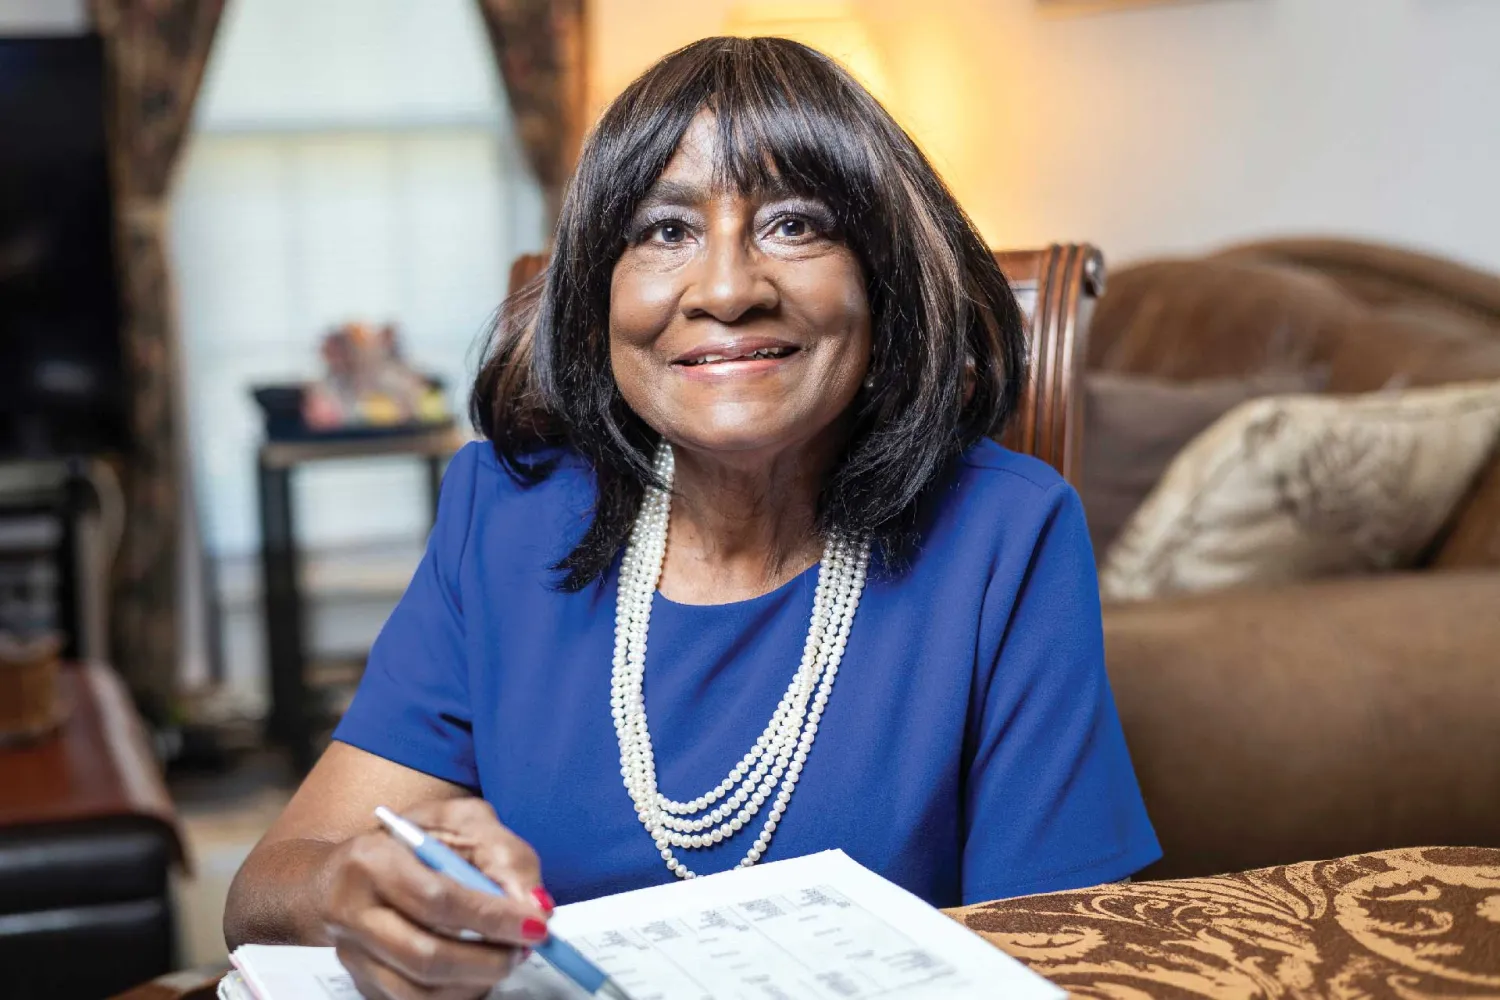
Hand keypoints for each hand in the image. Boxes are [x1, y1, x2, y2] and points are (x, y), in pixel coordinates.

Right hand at [321, 798, 554, 999]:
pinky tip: (478, 971)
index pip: (437, 900)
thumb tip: (536, 907)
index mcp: (371, 861)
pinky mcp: (362, 982)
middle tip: (525, 948)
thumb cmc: (417, 838)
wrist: (356, 866)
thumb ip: (504, 856)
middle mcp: (351, 913)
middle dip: (489, 960)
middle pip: (426, 956)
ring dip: (476, 982)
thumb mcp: (463, 822)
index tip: (536, 925)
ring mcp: (352, 954)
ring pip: (419, 991)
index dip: (493, 918)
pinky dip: (458, 994)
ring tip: (504, 957)